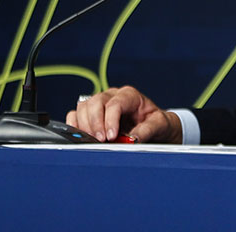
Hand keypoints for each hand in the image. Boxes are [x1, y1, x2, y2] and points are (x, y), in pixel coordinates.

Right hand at [65, 86, 182, 142]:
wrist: (155, 127)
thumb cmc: (157, 123)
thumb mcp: (160, 124)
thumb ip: (148, 130)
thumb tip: (133, 139)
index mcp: (130, 95)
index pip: (115, 103)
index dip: (110, 120)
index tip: (112, 136)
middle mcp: (113, 96)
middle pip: (96, 102)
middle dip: (96, 123)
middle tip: (101, 140)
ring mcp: (100, 104)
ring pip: (83, 107)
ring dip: (85, 125)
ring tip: (93, 140)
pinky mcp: (91, 114)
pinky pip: (75, 115)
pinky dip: (75, 125)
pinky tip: (82, 137)